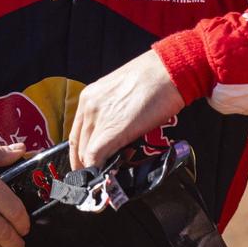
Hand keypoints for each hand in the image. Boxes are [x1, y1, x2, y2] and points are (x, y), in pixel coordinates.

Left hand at [68, 50, 184, 169]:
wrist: (169, 71)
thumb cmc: (156, 78)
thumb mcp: (124, 92)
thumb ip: (114, 111)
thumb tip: (118, 131)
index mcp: (90, 96)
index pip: (77, 132)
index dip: (82, 151)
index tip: (90, 162)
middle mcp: (88, 106)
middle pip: (79, 145)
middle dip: (87, 163)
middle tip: (99, 173)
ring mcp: (98, 118)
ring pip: (86, 153)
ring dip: (96, 167)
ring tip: (108, 175)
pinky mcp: (111, 131)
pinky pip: (96, 157)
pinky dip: (100, 170)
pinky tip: (109, 174)